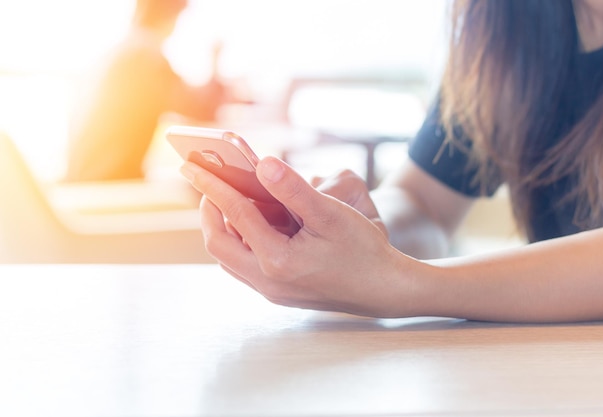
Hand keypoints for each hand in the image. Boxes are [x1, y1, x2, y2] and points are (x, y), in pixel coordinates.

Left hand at [180, 157, 417, 316]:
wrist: (382, 289)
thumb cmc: (362, 250)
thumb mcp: (331, 214)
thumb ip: (295, 189)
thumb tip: (263, 163)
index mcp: (278, 261)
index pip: (235, 216)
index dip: (214, 186)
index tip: (193, 166)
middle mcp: (268, 281)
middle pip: (219, 244)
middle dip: (209, 211)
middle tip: (208, 183)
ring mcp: (271, 291)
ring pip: (229, 259)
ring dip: (223, 228)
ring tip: (226, 200)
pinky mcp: (278, 293)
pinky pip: (244, 266)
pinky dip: (240, 242)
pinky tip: (252, 225)